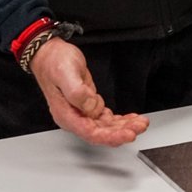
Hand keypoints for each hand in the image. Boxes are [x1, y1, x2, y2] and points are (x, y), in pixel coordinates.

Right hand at [30, 37, 148, 146]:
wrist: (50, 54)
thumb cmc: (54, 63)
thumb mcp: (66, 74)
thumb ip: (77, 93)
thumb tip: (91, 107)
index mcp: (66, 115)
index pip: (91, 133)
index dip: (111, 136)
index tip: (127, 134)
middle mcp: (74, 117)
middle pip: (101, 132)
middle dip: (122, 131)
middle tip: (140, 127)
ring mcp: (81, 112)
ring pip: (106, 126)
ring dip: (124, 126)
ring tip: (141, 122)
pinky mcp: (88, 105)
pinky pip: (106, 118)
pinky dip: (119, 119)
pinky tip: (130, 118)